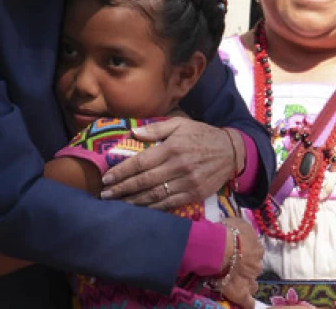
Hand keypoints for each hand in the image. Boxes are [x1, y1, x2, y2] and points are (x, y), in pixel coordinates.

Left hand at [100, 119, 242, 209]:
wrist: (231, 152)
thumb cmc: (202, 135)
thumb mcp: (181, 124)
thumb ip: (157, 128)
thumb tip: (133, 133)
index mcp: (172, 148)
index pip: (141, 162)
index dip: (122, 172)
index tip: (106, 178)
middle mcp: (178, 166)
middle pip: (144, 181)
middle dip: (122, 189)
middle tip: (104, 195)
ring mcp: (187, 183)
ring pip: (154, 196)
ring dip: (133, 202)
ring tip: (117, 205)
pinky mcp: (194, 195)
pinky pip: (169, 204)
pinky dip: (152, 209)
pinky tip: (139, 211)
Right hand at [217, 217, 262, 308]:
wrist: (219, 248)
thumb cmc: (227, 232)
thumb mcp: (236, 223)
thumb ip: (239, 229)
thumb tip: (237, 230)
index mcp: (257, 248)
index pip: (256, 251)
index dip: (248, 252)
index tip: (240, 251)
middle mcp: (257, 264)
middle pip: (255, 268)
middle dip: (248, 268)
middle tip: (235, 266)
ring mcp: (251, 280)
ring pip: (253, 284)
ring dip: (247, 283)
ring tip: (237, 283)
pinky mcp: (242, 292)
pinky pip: (247, 302)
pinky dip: (246, 303)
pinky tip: (244, 303)